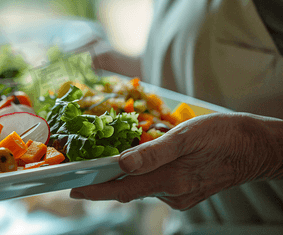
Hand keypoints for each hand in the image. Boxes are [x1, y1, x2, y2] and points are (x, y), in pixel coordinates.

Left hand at [70, 113, 282, 209]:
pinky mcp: (188, 192)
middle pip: (129, 189)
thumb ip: (154, 152)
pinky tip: (144, 160)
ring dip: (127, 175)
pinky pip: (157, 184)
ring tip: (111, 159)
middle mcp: (174, 194)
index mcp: (171, 180)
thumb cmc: (226, 135)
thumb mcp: (188, 136)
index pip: (123, 189)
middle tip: (85, 170)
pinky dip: (145, 174)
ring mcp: (181, 196)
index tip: (74, 189)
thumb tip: (122, 163)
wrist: (258, 148)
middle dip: (106, 182)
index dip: (96, 190)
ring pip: (143, 186)